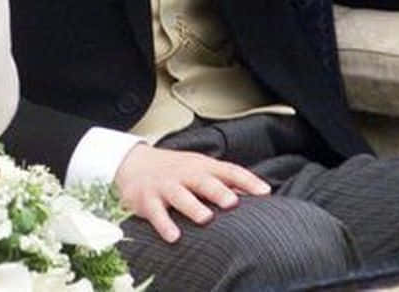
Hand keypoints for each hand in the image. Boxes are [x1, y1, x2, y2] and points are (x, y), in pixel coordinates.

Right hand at [114, 144, 270, 242]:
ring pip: (180, 196)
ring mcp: (166, 186)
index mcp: (202, 166)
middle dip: (218, 191)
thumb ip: (225, 180)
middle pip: (204, 181)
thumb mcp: (199, 168)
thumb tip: (259, 192)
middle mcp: (185, 174)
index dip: (247, 181)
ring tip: (205, 218)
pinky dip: (164, 224)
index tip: (265, 192)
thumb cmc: (175, 170)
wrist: (133, 163)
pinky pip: (157, 213)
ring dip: (193, 206)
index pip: (228, 170)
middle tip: (232, 203)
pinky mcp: (147, 200)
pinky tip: (174, 236)